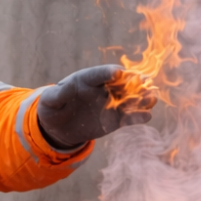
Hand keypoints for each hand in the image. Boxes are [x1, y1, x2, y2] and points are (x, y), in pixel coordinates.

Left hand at [37, 65, 155, 149]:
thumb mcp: (49, 101)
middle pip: (122, 83)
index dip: (108, 73)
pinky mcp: (115, 119)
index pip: (100, 74)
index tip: (118, 74)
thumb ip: (58, 94)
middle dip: (134, 83)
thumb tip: (67, 87)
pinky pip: (128, 117)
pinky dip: (138, 116)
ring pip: (130, 98)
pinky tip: (146, 116)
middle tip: (144, 83)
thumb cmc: (53, 108)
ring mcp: (111, 103)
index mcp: (88, 79)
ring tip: (150, 99)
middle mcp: (104, 88)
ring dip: (142, 98)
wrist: (59, 127)